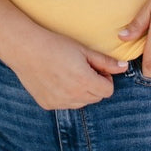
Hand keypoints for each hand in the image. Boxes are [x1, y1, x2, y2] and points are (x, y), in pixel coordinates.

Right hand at [8, 28, 127, 109]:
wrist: (26, 49)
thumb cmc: (56, 45)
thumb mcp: (83, 50)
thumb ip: (105, 62)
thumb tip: (124, 67)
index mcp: (84, 81)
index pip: (108, 91)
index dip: (105, 78)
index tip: (96, 67)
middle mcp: (73, 96)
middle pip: (96, 98)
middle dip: (95, 85)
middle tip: (82, 68)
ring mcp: (59, 103)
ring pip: (81, 103)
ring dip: (81, 91)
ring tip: (69, 73)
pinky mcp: (48, 105)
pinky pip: (65, 104)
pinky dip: (66, 95)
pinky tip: (56, 79)